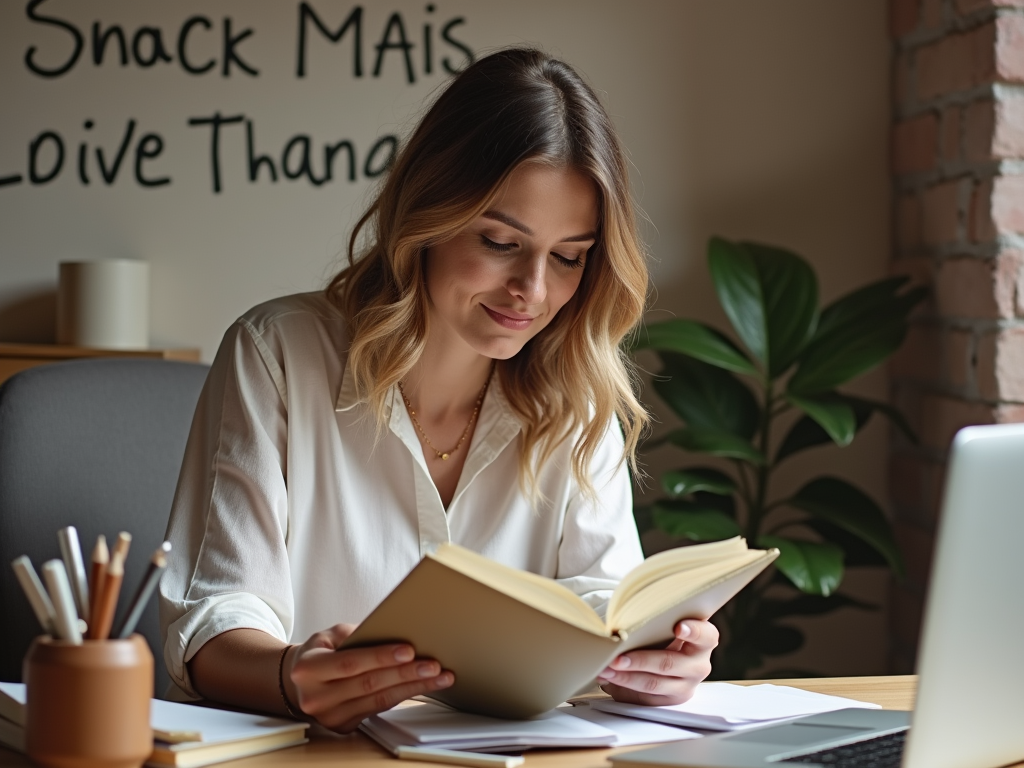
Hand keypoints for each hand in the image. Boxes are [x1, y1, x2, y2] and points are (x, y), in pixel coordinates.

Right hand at [285, 623, 453, 732]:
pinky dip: (403, 697)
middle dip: (405, 673)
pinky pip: (379, 709)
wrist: (300, 682)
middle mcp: (316, 697)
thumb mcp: (331, 635)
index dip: (380, 657)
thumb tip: (394, 631)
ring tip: (438, 676)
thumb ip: (358, 634)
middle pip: (369, 684)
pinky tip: (422, 687)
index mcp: (308, 669)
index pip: (349, 663)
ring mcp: (330, 716)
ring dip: (413, 688)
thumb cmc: (321, 652)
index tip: (409, 649)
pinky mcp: (344, 726)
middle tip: (433, 664)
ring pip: (379, 700)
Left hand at [596, 619, 717, 705]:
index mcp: (704, 641)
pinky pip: (645, 699)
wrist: (667, 656)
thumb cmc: (665, 632)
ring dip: (626, 678)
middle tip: (618, 657)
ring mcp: (685, 686)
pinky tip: (608, 680)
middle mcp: (698, 665)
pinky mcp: (669, 701)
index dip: (693, 631)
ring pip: (653, 685)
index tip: (678, 627)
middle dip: (640, 661)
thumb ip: (660, 620)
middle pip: (669, 664)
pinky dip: (623, 689)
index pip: (706, 635)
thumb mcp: (668, 623)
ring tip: (606, 669)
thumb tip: (630, 616)